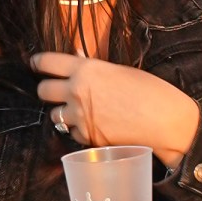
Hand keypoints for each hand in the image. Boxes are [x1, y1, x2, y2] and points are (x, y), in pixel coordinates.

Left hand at [32, 52, 201, 164]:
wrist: (166, 122)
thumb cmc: (151, 92)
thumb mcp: (120, 71)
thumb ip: (96, 71)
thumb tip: (81, 66)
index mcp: (86, 69)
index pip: (48, 62)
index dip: (38, 63)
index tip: (35, 64)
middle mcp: (77, 92)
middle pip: (43, 91)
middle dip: (47, 90)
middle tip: (54, 91)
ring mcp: (80, 117)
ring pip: (55, 116)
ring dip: (63, 114)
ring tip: (78, 113)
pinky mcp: (87, 138)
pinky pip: (73, 134)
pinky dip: (79, 131)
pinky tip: (94, 127)